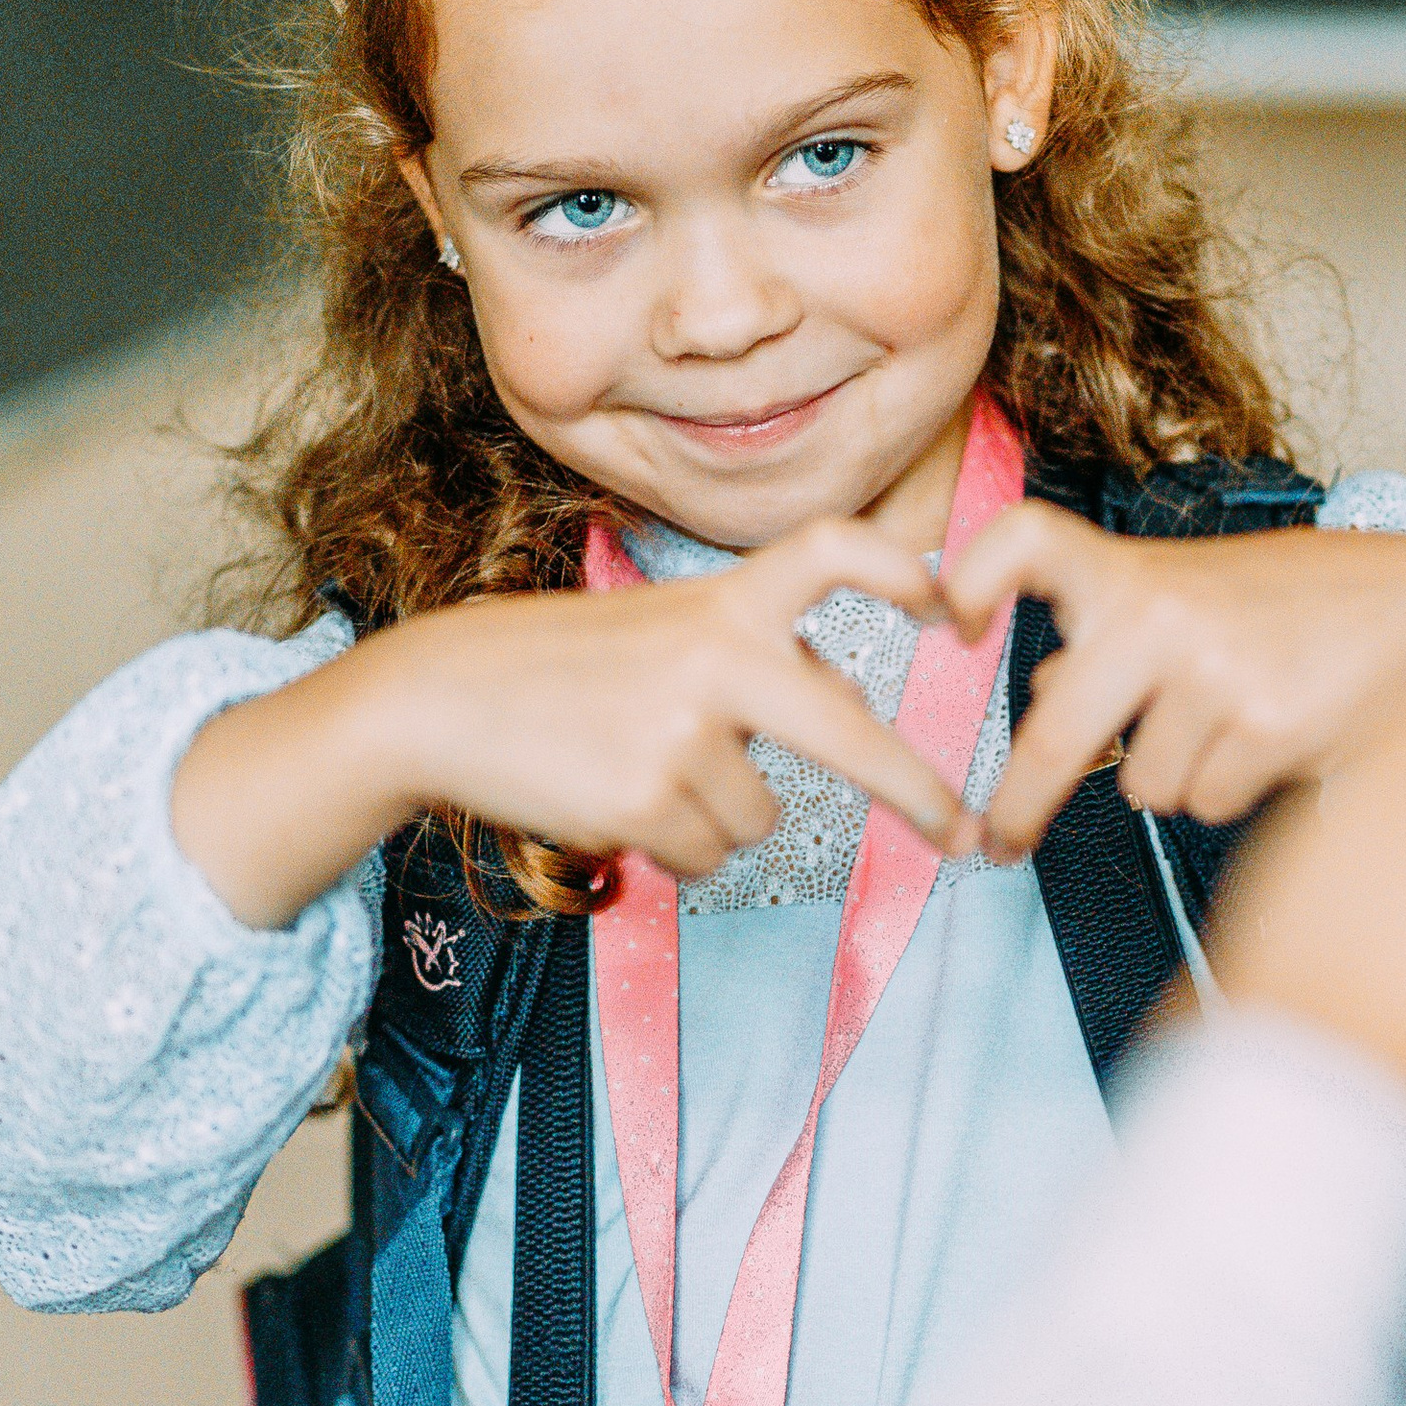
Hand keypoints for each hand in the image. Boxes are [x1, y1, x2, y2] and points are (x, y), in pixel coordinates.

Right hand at [175, 520, 975, 927]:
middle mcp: (716, 658)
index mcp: (723, 599)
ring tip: (637, 768)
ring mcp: (683, 733)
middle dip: (918, 793)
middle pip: (851, 734)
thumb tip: (845, 705)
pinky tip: (613, 798)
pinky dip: (671, 845)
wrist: (439, 698)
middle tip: (966, 834)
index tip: (953, 607)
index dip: (901, 571)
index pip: (830, 551)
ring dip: (715, 813)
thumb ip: (756, 658)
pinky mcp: (646, 802)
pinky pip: (706, 854)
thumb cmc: (563, 667)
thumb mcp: (665, 630)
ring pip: (761, 816)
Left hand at [939, 503, 1405, 860]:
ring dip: (1178, 775)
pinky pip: (1205, 802)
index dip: (970, 578)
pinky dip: (1230, 789)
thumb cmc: (1297, 605)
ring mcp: (1212, 672)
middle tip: (999, 843)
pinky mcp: (1264, 728)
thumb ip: (1113, 634)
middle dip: (1021, 803)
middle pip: (1053, 732)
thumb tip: (1041, 687)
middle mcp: (1160, 614)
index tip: (949, 623)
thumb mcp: (1195, 595)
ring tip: (1237, 721)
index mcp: (1132, 570)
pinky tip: (1273, 740)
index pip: (1024, 539)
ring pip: (1142, 784)